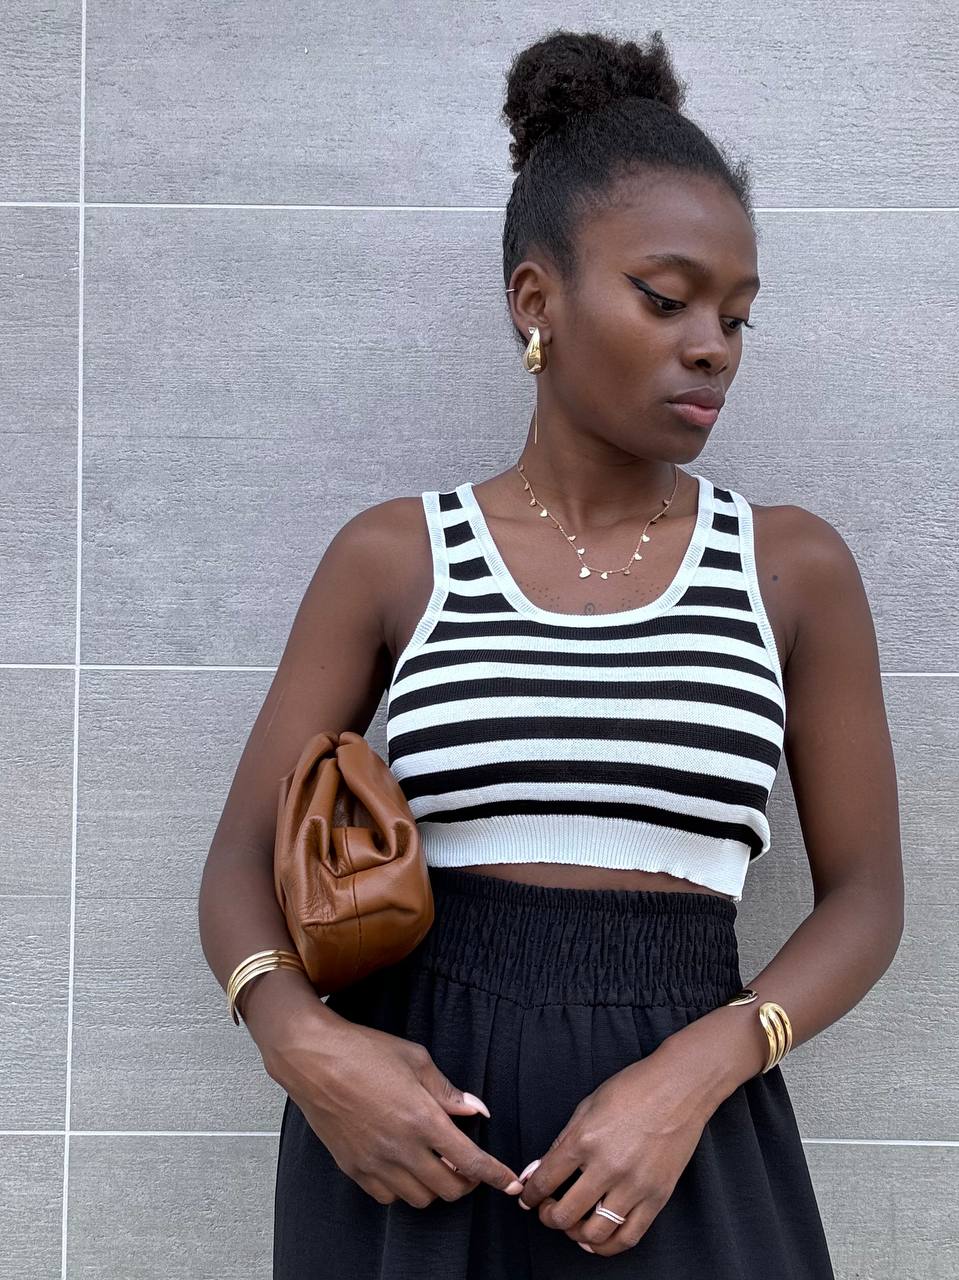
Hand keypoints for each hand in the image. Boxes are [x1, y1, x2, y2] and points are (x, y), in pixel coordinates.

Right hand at [264, 1008, 526, 1208]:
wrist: (312, 1058)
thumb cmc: (363, 1051)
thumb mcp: (415, 1059)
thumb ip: (448, 1090)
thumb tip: (477, 1109)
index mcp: (422, 1119)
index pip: (470, 1162)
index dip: (495, 1176)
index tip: (510, 1183)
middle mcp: (401, 1148)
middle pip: (449, 1189)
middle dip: (467, 1182)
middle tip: (467, 1164)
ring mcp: (375, 1162)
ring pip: (420, 1198)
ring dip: (435, 1185)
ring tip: (434, 1162)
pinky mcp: (353, 1168)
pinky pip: (388, 1197)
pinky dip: (403, 1188)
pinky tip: (404, 1165)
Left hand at [517, 1046, 712, 1256]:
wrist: (679, 1087)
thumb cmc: (632, 1089)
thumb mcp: (587, 1106)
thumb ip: (563, 1141)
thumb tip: (539, 1171)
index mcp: (584, 1139)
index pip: (545, 1181)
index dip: (530, 1195)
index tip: (528, 1198)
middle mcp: (607, 1166)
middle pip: (565, 1214)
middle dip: (548, 1217)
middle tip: (547, 1211)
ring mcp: (634, 1185)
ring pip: (594, 1233)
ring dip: (575, 1234)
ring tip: (572, 1224)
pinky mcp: (657, 1197)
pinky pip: (629, 1237)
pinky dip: (607, 1246)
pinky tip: (596, 1238)